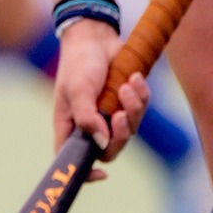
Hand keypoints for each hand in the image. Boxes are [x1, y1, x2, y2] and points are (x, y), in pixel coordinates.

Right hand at [53, 19, 149, 166]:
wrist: (95, 37)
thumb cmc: (78, 64)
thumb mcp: (78, 90)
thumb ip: (87, 118)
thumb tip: (101, 142)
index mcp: (71, 127)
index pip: (76, 159)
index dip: (86, 173)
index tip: (101, 175)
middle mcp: (91, 125)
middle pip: (111, 148)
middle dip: (120, 133)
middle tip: (121, 114)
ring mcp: (110, 115)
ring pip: (130, 129)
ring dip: (133, 107)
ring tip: (127, 85)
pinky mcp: (127, 102)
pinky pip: (142, 109)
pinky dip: (141, 94)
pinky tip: (135, 77)